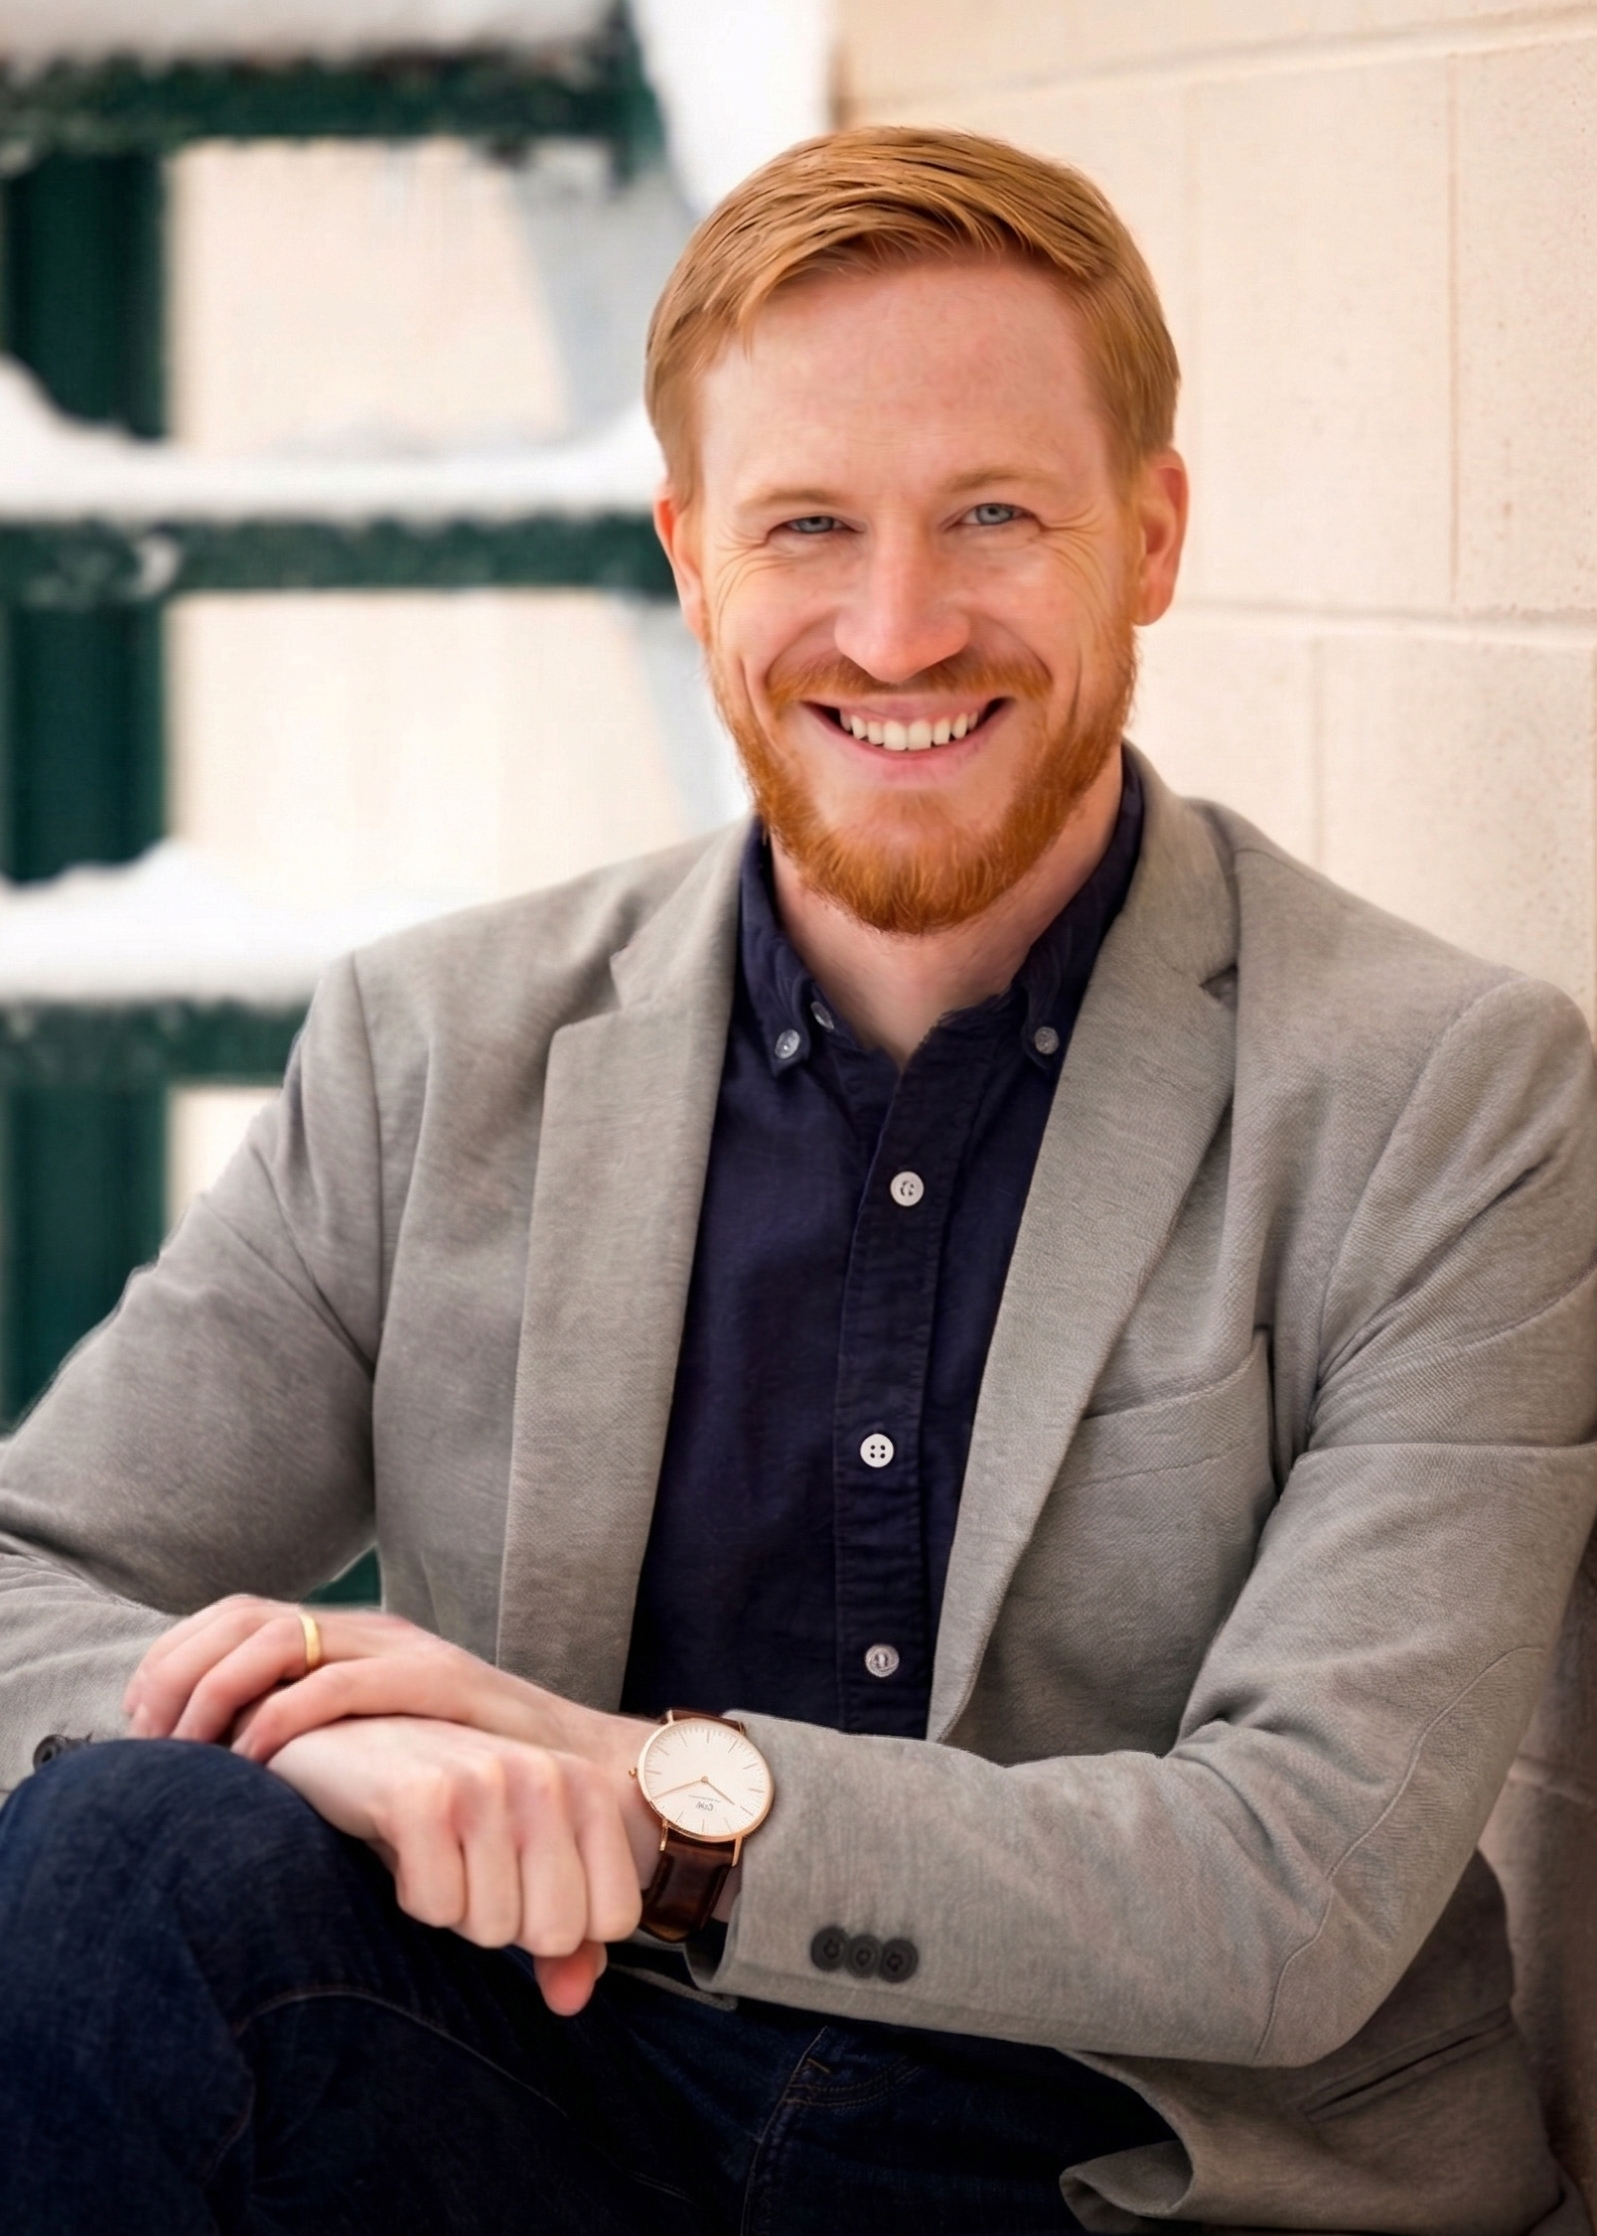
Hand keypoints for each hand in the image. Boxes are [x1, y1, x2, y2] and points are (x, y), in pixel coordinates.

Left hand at [124, 1596, 637, 1779]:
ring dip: (214, 1694)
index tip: (138, 1726)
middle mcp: (368, 1629)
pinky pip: (335, 1684)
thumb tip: (218, 1777)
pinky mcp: (436, 1681)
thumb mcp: (370, 1752)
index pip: (234, 1616)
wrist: (583, 1779)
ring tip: (187, 1755)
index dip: (173, 1661)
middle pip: (240, 1619)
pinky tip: (252, 1763)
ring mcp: (402, 1650)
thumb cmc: (467, 1779)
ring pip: (275, 1640)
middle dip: (176, 1676)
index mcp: (348, 1638)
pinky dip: (280, 1718)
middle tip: (146, 1746)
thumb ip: (311, 1747)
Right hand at [266, 1716, 642, 2014]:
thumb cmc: (444, 1809)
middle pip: (557, 1932)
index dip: (558, 1927)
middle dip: (504, 1923)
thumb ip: (563, 1936)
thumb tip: (572, 2002)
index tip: (518, 1883)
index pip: (615, 1919)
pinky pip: (438, 1909)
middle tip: (467, 1869)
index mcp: (586, 1786)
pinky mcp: (422, 1795)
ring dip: (454, 1909)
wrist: (346, 1742)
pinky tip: (401, 1845)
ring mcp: (486, 1779)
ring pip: (494, 1928)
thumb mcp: (514, 1861)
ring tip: (435, 1851)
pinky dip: (412, 1896)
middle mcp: (546, 1775)